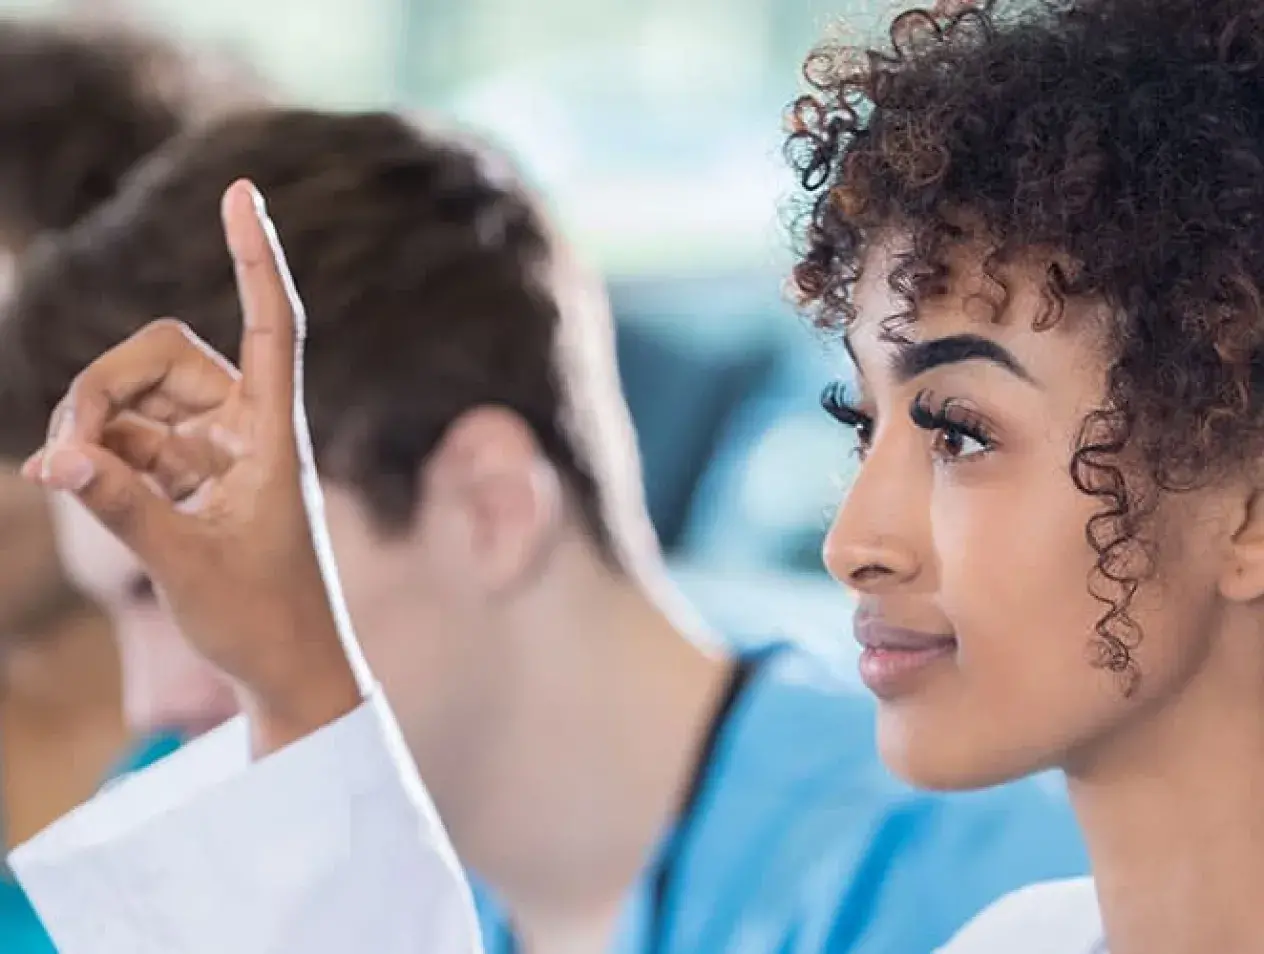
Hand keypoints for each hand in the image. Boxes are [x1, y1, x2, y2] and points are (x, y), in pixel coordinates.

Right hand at [23, 180, 366, 754]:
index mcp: (273, 436)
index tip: (240, 190)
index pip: (271, 327)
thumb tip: (50, 457)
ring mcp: (217, 451)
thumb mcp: (185, 564)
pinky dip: (98, 453)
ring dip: (93, 423)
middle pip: (165, 356)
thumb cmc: (261, 619)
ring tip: (70, 478)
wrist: (288, 667)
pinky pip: (130, 438)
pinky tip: (74, 482)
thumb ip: (120, 509)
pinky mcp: (192, 476)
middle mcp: (247, 430)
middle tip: (67, 450)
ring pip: (139, 396)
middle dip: (104, 386)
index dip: (255, 259)